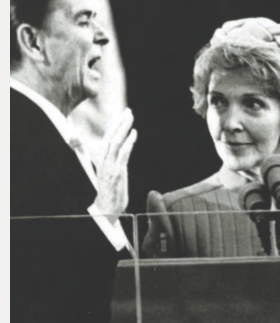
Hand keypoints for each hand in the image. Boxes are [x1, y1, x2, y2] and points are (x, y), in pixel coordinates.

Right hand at [95, 108, 137, 222]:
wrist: (105, 211)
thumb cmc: (110, 195)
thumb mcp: (111, 176)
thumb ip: (113, 163)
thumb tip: (118, 153)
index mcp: (102, 161)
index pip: (107, 139)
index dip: (114, 126)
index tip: (122, 116)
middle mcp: (104, 162)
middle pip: (110, 137)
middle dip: (119, 122)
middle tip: (128, 110)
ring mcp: (110, 167)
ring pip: (115, 142)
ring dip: (123, 128)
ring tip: (130, 117)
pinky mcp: (116, 173)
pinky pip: (122, 154)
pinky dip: (128, 142)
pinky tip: (134, 133)